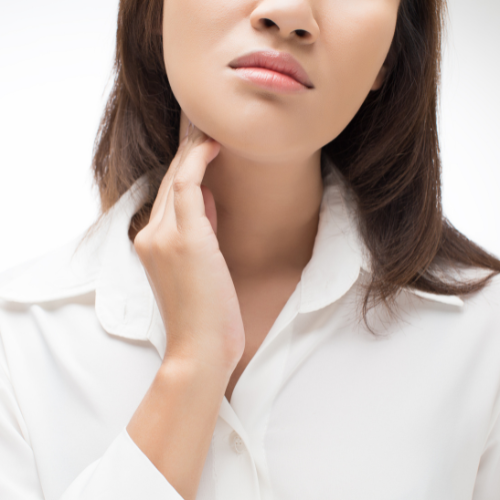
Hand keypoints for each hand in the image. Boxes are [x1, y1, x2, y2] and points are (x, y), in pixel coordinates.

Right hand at [133, 122, 244, 374]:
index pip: (169, 195)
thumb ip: (200, 229)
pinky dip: (198, 163)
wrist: (201, 350)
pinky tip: (213, 145)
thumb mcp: (201, 265)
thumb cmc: (206, 313)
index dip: (186, 165)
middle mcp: (150, 235)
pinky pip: (187, 187)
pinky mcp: (183, 238)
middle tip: (204, 121)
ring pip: (177, 179)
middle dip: (188, 150)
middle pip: (171, 181)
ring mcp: (162, 236)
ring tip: (212, 126)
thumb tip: (209, 198)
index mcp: (151, 243)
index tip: (201, 142)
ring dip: (194, 150)